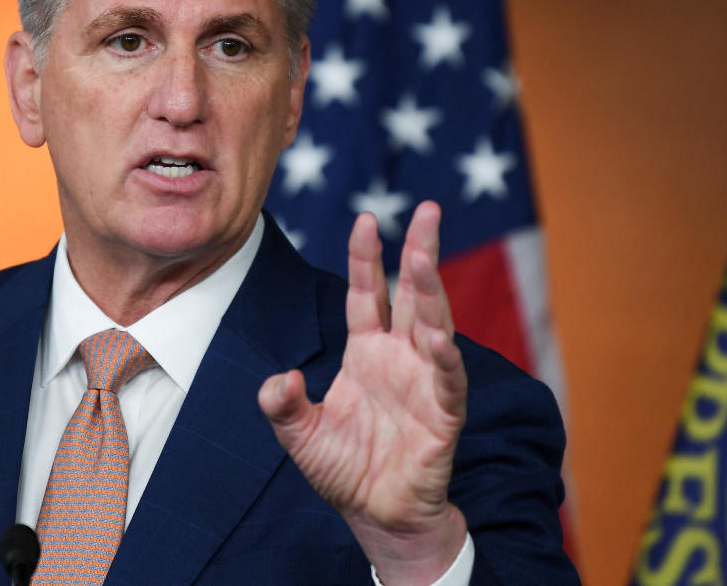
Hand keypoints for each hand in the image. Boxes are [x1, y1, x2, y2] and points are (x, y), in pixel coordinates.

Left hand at [258, 201, 468, 584]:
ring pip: (434, 326)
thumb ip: (282, 404)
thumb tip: (279, 379)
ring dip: (431, 293)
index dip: (367, 257)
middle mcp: (400, 358)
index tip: (365, 219)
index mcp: (367, 352)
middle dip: (421, 252)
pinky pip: (447, 382)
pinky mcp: (443, 416)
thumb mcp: (298, 435)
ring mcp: (425, 383)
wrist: (376, 516)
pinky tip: (435, 337)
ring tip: (424, 258)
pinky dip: (444, 359)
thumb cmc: (344, 469)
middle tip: (429, 210)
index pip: (367, 293)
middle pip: (412, 295)